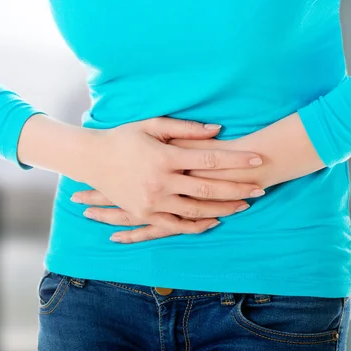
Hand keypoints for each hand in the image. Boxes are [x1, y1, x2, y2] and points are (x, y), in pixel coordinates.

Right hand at [73, 113, 325, 242]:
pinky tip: (214, 221)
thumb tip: (218, 130)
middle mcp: (160, 182)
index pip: (209, 159)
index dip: (236, 160)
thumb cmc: (123, 137)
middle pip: (208, 187)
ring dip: (222, 208)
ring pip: (196, 209)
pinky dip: (196, 225)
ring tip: (244, 206)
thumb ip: (185, 128)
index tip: (258, 160)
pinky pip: (175, 224)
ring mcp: (152, 201)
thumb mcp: (151, 125)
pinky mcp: (144, 213)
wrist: (91, 159)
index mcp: (164, 157)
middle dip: (237, 188)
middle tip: (260, 188)